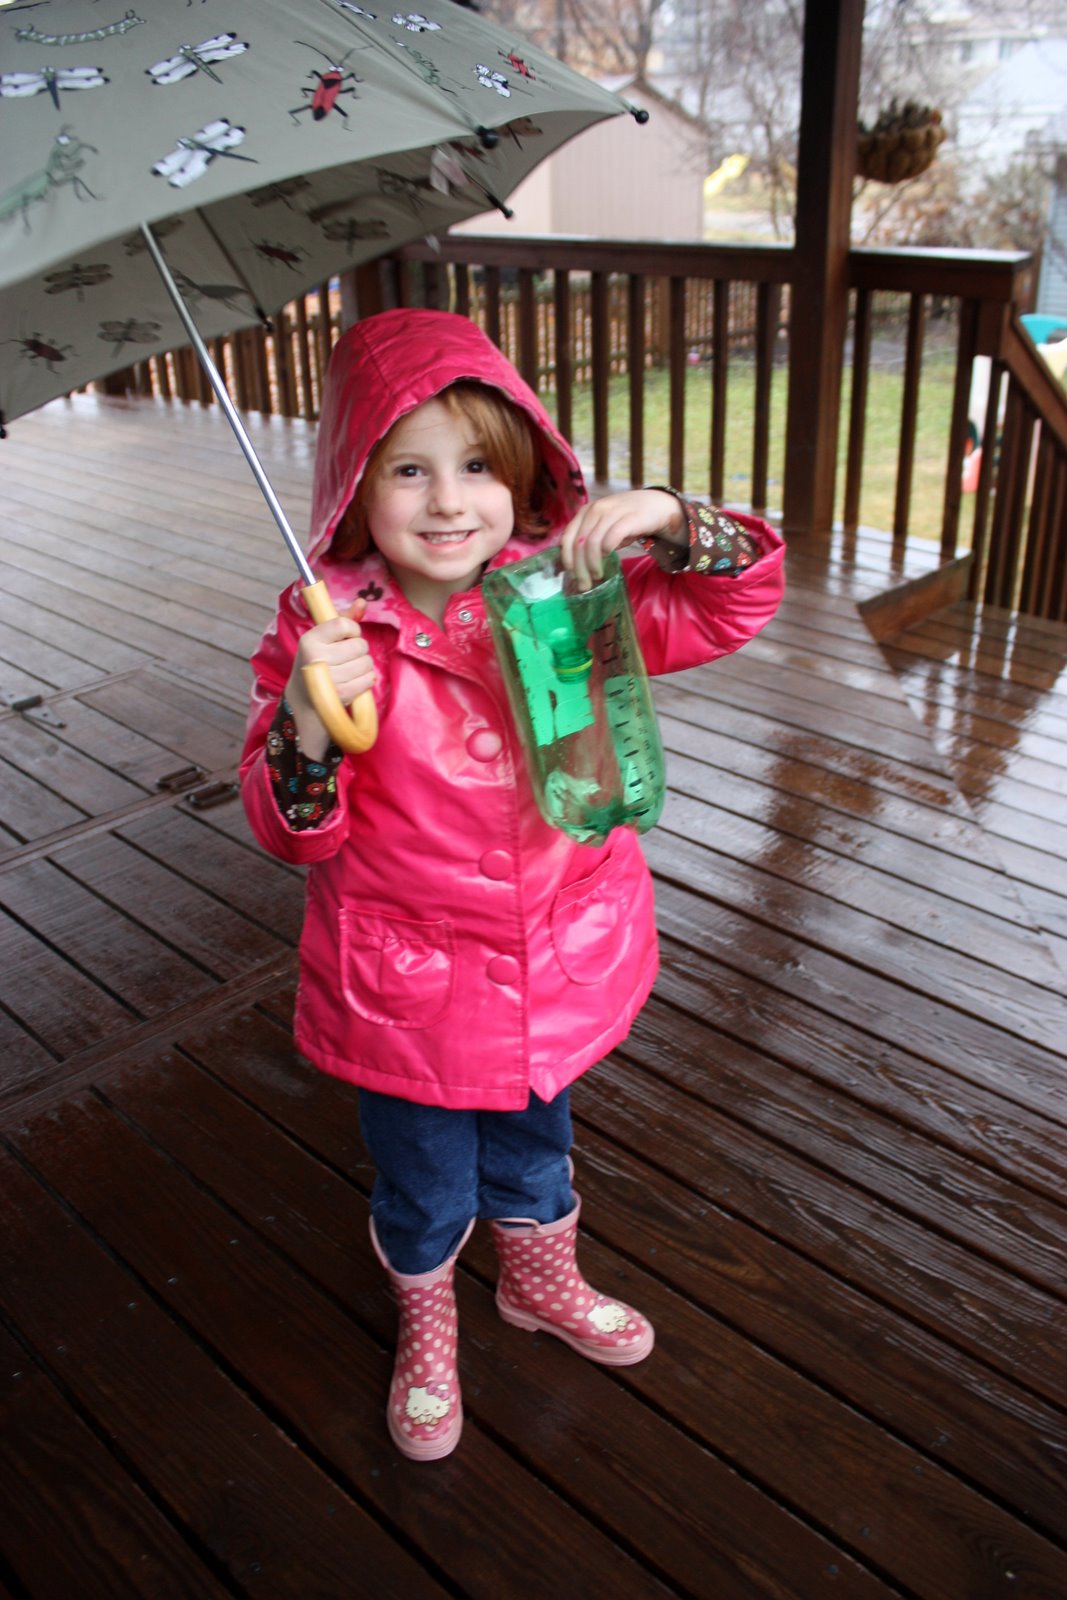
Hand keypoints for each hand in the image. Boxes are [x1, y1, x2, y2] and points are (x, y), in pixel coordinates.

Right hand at [284, 600, 374, 759]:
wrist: (306, 697)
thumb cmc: (318, 661)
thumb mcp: (324, 638)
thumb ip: (344, 619)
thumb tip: (363, 602)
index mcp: (310, 640)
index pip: (344, 624)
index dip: (353, 630)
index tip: (347, 636)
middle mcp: (317, 658)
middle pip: (360, 645)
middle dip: (359, 650)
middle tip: (347, 656)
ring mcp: (330, 678)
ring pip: (367, 663)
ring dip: (363, 665)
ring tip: (350, 669)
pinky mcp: (341, 694)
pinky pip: (369, 679)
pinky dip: (366, 679)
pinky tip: (354, 680)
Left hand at [559, 490, 685, 589]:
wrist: (656, 506)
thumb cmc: (627, 521)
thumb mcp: (604, 528)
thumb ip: (589, 540)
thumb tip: (575, 566)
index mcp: (585, 512)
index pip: (567, 538)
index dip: (567, 559)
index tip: (571, 576)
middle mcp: (595, 509)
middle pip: (579, 544)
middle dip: (579, 568)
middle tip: (584, 584)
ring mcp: (611, 512)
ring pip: (592, 543)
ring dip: (592, 564)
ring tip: (597, 575)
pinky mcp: (627, 518)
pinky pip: (611, 538)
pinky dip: (607, 551)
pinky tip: (609, 557)